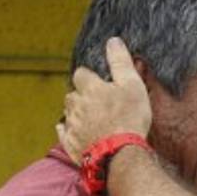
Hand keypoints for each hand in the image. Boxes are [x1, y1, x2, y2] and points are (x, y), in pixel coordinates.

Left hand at [57, 37, 151, 163]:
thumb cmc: (129, 119)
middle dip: (83, 96)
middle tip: (100, 104)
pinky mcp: (70, 142)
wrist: (120, 154)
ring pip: (69, 113)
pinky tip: (76, 131)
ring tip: (95, 120)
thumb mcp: (133, 86)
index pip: (81, 74)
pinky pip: (63, 132)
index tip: (100, 83)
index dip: (90, 77)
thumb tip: (113, 41)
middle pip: (73, 94)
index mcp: (89, 88)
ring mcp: (71, 124)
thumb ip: (121, 63)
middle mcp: (75, 104)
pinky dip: (68, 130)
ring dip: (78, 113)